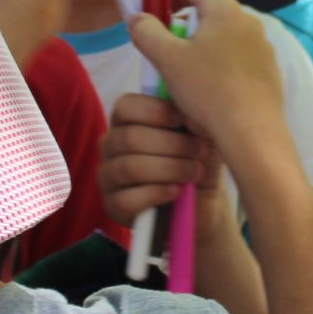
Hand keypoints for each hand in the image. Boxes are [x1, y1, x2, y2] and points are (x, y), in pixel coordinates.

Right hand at [97, 92, 228, 228]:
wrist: (204, 203)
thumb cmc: (198, 160)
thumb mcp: (203, 135)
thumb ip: (195, 118)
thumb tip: (188, 114)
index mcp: (127, 121)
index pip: (126, 107)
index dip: (157, 111)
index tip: (185, 121)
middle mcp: (111, 146)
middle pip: (131, 138)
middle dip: (172, 144)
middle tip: (199, 151)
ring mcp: (108, 177)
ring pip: (130, 168)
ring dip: (170, 169)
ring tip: (195, 172)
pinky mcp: (112, 207)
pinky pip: (127, 199)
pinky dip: (157, 193)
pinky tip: (177, 192)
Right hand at [125, 0, 287, 167]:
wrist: (253, 134)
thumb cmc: (209, 92)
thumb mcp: (167, 60)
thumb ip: (147, 32)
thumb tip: (138, 18)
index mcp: (226, 11)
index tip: (158, 14)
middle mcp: (250, 24)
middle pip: (212, 9)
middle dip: (186, 23)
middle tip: (168, 48)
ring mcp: (263, 49)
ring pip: (226, 35)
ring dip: (203, 46)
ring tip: (187, 74)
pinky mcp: (269, 73)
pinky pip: (240, 58)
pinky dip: (221, 65)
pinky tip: (211, 92)